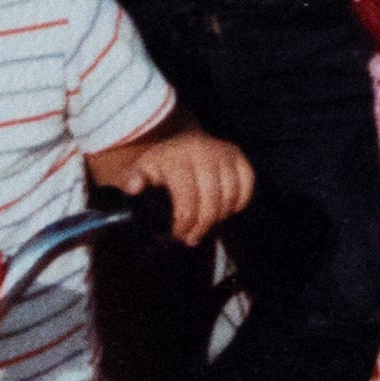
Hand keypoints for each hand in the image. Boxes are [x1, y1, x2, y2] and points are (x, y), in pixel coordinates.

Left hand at [103, 128, 252, 245]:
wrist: (178, 144)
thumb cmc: (159, 167)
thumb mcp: (139, 172)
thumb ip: (132, 181)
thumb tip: (133, 187)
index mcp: (176, 158)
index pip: (187, 202)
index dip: (184, 224)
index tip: (178, 234)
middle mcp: (202, 151)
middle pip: (211, 202)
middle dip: (202, 226)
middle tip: (191, 236)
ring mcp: (222, 153)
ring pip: (230, 196)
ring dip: (219, 218)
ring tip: (205, 225)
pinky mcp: (238, 156)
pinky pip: (247, 185)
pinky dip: (238, 202)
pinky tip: (224, 210)